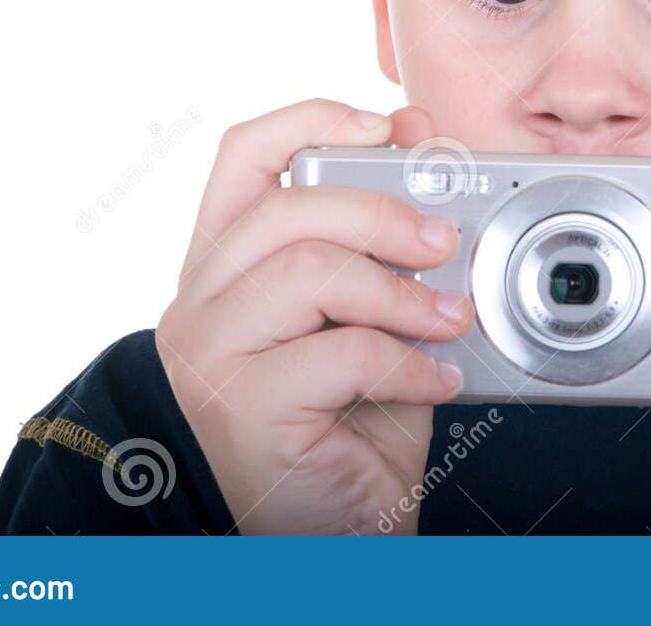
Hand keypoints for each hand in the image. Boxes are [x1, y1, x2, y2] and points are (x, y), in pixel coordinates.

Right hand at [155, 98, 472, 533]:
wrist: (329, 533)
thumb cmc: (344, 424)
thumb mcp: (373, 316)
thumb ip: (387, 241)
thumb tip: (422, 141)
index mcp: (228, 264)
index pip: (243, 156)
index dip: (313, 118)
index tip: (387, 124)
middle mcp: (204, 300)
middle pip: (286, 207)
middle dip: (383, 211)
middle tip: (442, 242)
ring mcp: (212, 353)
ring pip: (306, 270)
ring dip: (399, 291)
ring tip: (447, 319)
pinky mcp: (243, 407)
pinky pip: (339, 352)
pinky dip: (408, 363)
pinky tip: (436, 381)